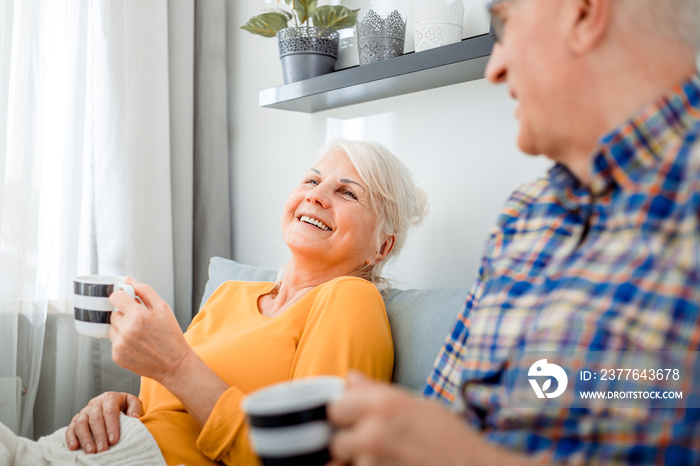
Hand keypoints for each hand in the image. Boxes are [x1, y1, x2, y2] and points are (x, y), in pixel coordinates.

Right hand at [65, 391, 141, 453]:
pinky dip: (70, 437)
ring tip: (91, 451)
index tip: (114, 440)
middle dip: (99, 435)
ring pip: (81, 423)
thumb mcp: (132, 403)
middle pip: (95, 419)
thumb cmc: (124, 406)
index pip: (110, 412)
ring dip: (85, 438)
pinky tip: (74, 447)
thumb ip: (135, 408)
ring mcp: (84, 411)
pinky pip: (70, 428)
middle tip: (103, 449)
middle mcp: (95, 403)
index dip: (112, 426)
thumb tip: (134, 417)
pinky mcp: (76, 420)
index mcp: (109, 398)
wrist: (114, 403)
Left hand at [108, 277, 191, 384]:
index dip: (122, 296)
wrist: (174, 364)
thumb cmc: (171, 336)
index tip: (127, 300)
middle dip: (125, 314)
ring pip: (112, 328)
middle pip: (114, 313)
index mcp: (138, 316)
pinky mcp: (117, 356)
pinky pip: (114, 342)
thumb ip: (145, 291)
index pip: (116, 297)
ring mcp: (120, 345)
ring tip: (140, 334)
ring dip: (122, 328)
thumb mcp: (163, 308)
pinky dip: (123, 341)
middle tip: (141, 321)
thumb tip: (129, 281)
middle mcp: (126, 331)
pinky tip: (137, 344)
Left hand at [328, 372, 482, 465]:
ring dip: (363, 461)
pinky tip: (396, 465)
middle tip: (374, 444)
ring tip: (392, 457)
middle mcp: (374, 434)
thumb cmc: (452, 438)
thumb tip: (350, 378)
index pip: (335, 407)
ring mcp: (374, 462)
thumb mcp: (417, 404)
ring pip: (351, 463)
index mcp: (383, 406)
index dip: (345, 414)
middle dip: (350, 443)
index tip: (353, 419)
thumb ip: (376, 392)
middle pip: (336, 441)